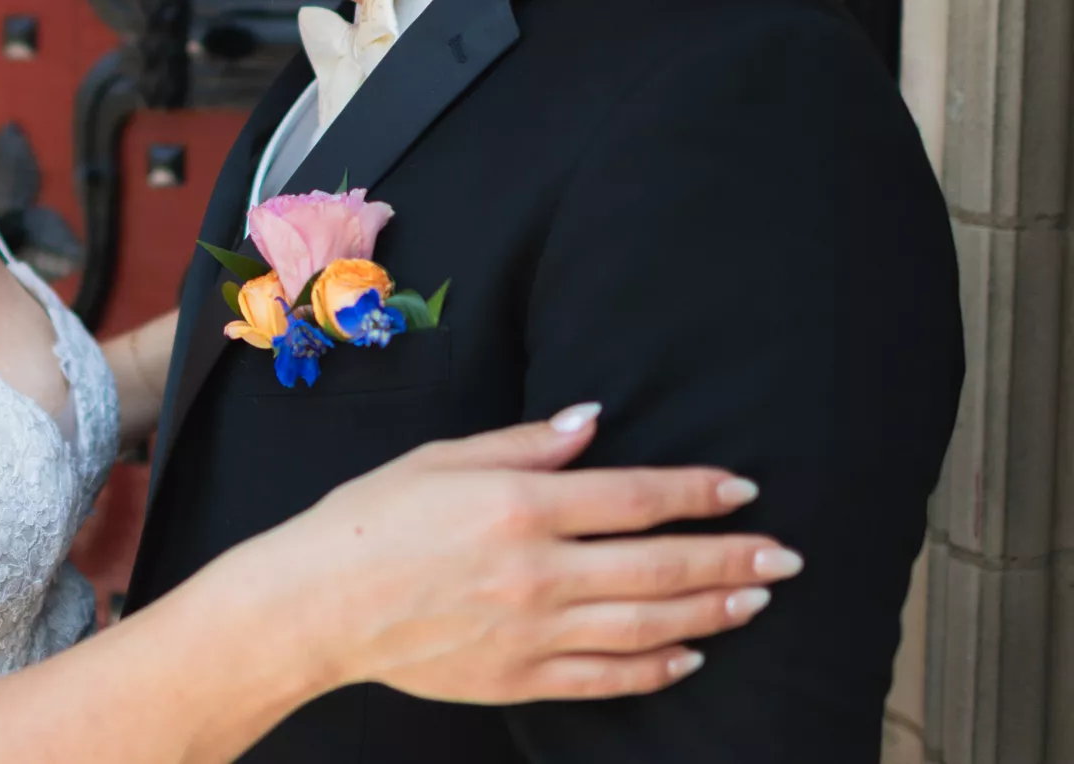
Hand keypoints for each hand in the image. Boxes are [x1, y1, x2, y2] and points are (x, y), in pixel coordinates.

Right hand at [267, 405, 800, 703]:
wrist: (317, 604)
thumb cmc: (369, 518)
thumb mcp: (441, 458)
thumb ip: (525, 444)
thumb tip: (593, 424)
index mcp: (519, 505)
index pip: (635, 497)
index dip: (697, 493)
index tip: (742, 490)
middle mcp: (537, 571)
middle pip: (660, 566)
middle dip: (732, 559)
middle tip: (786, 556)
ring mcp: (532, 632)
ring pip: (648, 625)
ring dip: (712, 612)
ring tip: (756, 599)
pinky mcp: (520, 679)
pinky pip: (607, 677)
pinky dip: (656, 667)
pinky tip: (689, 654)